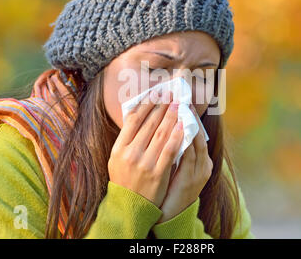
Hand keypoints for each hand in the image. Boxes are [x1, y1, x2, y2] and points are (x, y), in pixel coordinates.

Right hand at [108, 91, 183, 206]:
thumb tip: (137, 115)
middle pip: (149, 124)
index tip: (156, 93)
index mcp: (119, 148)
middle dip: (162, 106)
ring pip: (160, 134)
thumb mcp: (116, 159)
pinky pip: (170, 150)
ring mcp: (144, 164)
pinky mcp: (158, 173)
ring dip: (171, 117)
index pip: (134, 120)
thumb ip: (126, 139)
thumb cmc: (124, 180)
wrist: (129, 207)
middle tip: (172, 94)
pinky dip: (177, 136)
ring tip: (179, 105)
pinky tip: (184, 125)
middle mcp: (130, 154)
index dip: (147, 104)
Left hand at [156, 104, 212, 222]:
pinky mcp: (190, 179)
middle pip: (198, 134)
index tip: (183, 101)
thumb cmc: (172, 188)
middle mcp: (204, 164)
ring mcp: (199, 172)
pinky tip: (174, 129)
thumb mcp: (179, 167)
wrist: (172, 214)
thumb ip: (176, 150)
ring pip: (195, 142)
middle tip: (179, 98)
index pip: (198, 133)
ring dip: (184, 124)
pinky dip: (182, 140)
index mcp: (203, 161)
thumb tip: (169, 128)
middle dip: (188, 116)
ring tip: (176, 108)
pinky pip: (187, 155)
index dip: (190, 117)